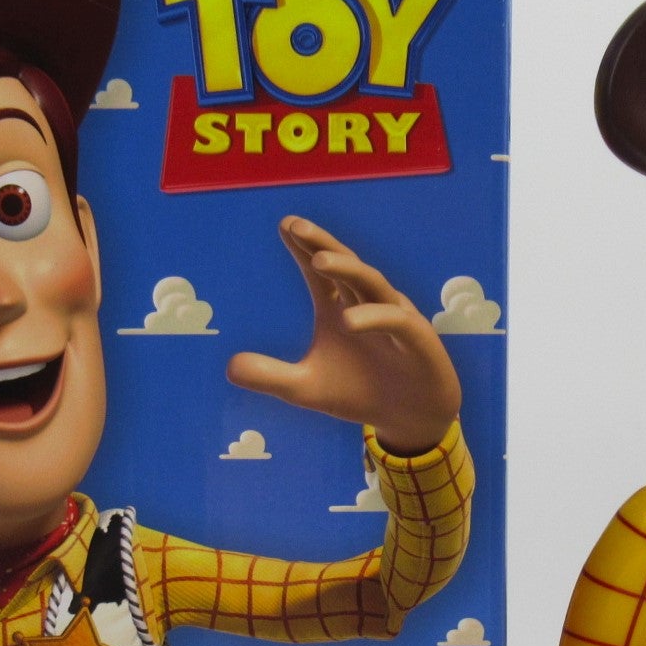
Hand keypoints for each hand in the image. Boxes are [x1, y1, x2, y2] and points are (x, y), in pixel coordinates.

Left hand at [227, 217, 460, 455]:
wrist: (409, 419)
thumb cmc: (359, 394)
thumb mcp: (306, 390)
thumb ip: (271, 376)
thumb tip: (228, 367)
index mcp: (339, 308)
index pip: (319, 273)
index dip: (303, 248)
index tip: (284, 226)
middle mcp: (366, 304)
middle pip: (344, 265)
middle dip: (321, 244)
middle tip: (296, 227)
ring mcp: (393, 317)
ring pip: (371, 283)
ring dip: (347, 269)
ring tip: (318, 261)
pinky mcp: (417, 338)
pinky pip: (395, 320)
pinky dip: (373, 317)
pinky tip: (348, 320)